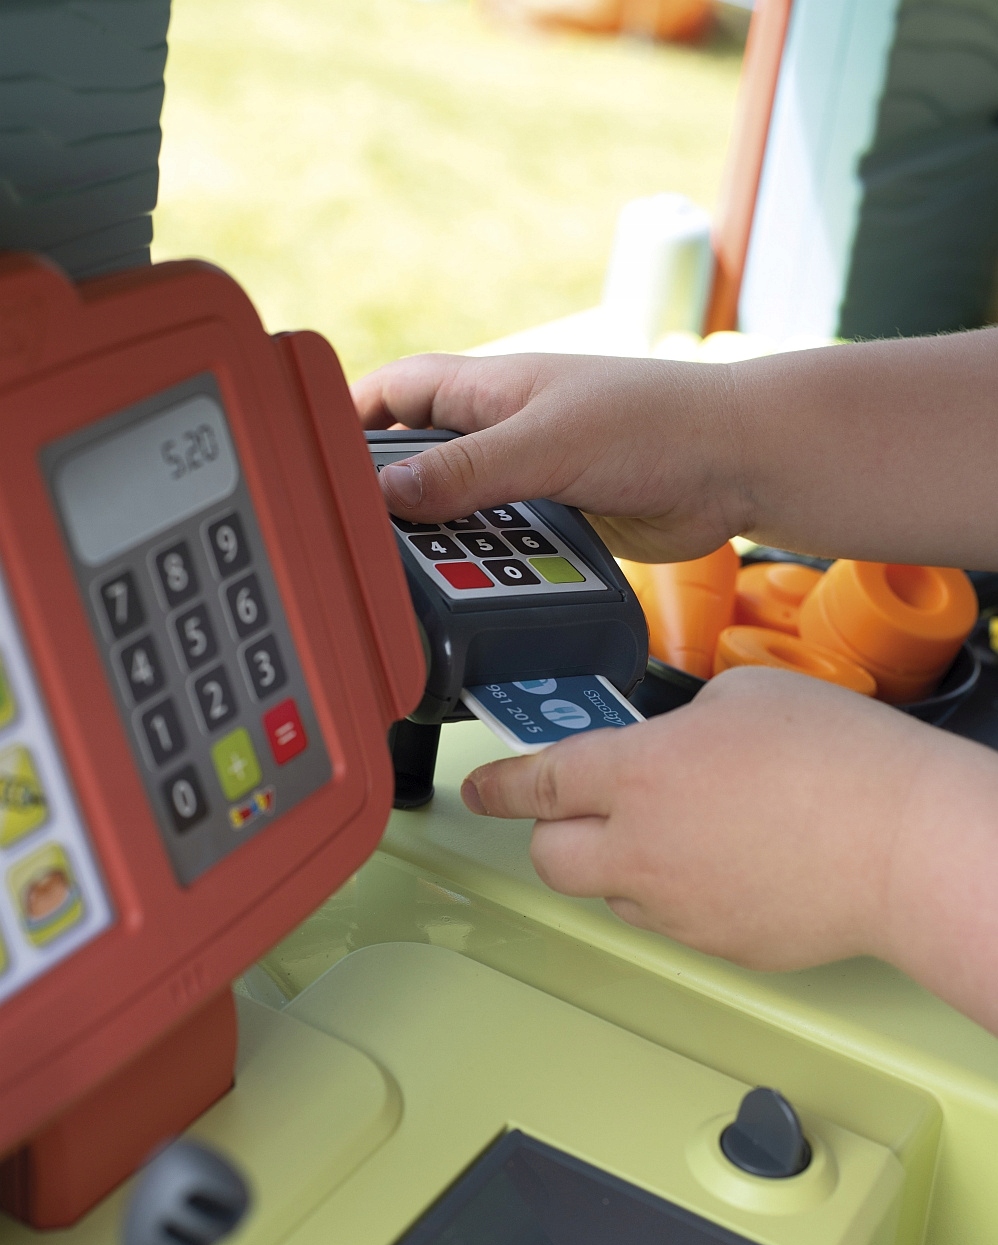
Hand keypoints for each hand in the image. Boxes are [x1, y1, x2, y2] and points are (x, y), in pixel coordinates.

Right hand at [351, 351, 747, 561]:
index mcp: (483, 388)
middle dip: (387, 503)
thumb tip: (384, 497)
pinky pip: (499, 549)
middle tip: (352, 549)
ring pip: (454, 517)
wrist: (737, 466)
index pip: (389, 396)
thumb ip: (464, 471)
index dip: (344, 425)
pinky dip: (484, 569)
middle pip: (414, 466)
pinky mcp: (553, 522)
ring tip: (406, 586)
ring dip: (439, 547)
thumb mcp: (544, 443)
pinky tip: (469, 597)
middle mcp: (497, 431)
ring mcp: (525, 478)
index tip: (306, 468)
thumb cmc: (653, 423)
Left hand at [460, 668, 937, 973]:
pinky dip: (680, 895)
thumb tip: (674, 743)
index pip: (537, 784)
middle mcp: (641, 850)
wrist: (906, 846)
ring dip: (622, 865)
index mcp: (638, 774)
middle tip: (584, 810)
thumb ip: (684, 720)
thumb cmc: (842, 763)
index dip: (499, 785)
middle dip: (554, 833)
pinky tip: (733, 863)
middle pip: (551, 859)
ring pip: (613, 895)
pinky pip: (673, 921)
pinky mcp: (718, 946)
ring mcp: (677, 908)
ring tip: (688, 831)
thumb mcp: (745, 694)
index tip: (483, 789)